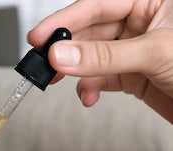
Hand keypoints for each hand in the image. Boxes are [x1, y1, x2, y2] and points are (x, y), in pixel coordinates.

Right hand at [28, 0, 172, 122]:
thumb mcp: (155, 53)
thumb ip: (105, 55)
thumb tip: (63, 55)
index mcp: (152, 1)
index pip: (99, 4)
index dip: (66, 19)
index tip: (40, 36)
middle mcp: (142, 23)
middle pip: (91, 31)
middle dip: (66, 48)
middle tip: (42, 61)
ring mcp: (135, 51)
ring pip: (92, 57)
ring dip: (74, 71)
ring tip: (58, 80)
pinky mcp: (132, 76)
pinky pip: (100, 78)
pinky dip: (89, 88)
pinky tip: (87, 95)